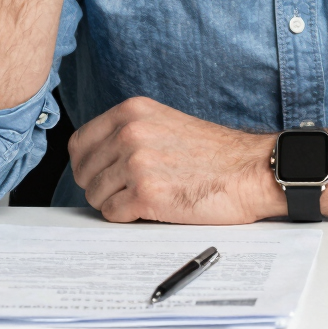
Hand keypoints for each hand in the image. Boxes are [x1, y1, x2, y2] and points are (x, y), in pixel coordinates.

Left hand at [69, 97, 284, 222]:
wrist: (248, 170)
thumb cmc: (212, 152)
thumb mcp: (163, 123)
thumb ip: (129, 132)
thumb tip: (94, 158)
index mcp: (132, 111)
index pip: (79, 142)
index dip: (86, 164)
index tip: (98, 174)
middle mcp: (130, 132)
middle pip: (84, 171)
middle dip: (100, 186)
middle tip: (125, 191)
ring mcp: (136, 163)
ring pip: (95, 195)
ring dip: (114, 203)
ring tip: (143, 198)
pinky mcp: (146, 194)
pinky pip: (113, 214)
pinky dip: (128, 217)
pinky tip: (151, 208)